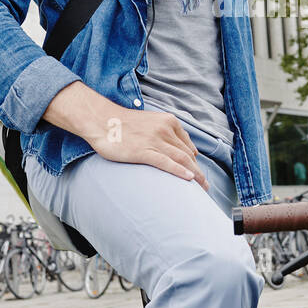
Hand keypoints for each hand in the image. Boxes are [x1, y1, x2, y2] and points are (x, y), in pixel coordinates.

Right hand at [89, 107, 209, 192]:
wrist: (102, 120)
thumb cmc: (123, 124)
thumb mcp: (151, 121)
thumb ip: (165, 131)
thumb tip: (178, 148)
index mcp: (169, 121)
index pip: (187, 145)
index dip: (195, 161)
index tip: (197, 174)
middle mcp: (165, 129)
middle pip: (187, 154)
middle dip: (198, 171)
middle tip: (205, 185)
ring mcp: (155, 140)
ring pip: (181, 159)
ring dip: (195, 174)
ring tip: (202, 187)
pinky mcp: (143, 151)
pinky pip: (166, 163)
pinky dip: (179, 171)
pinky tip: (188, 179)